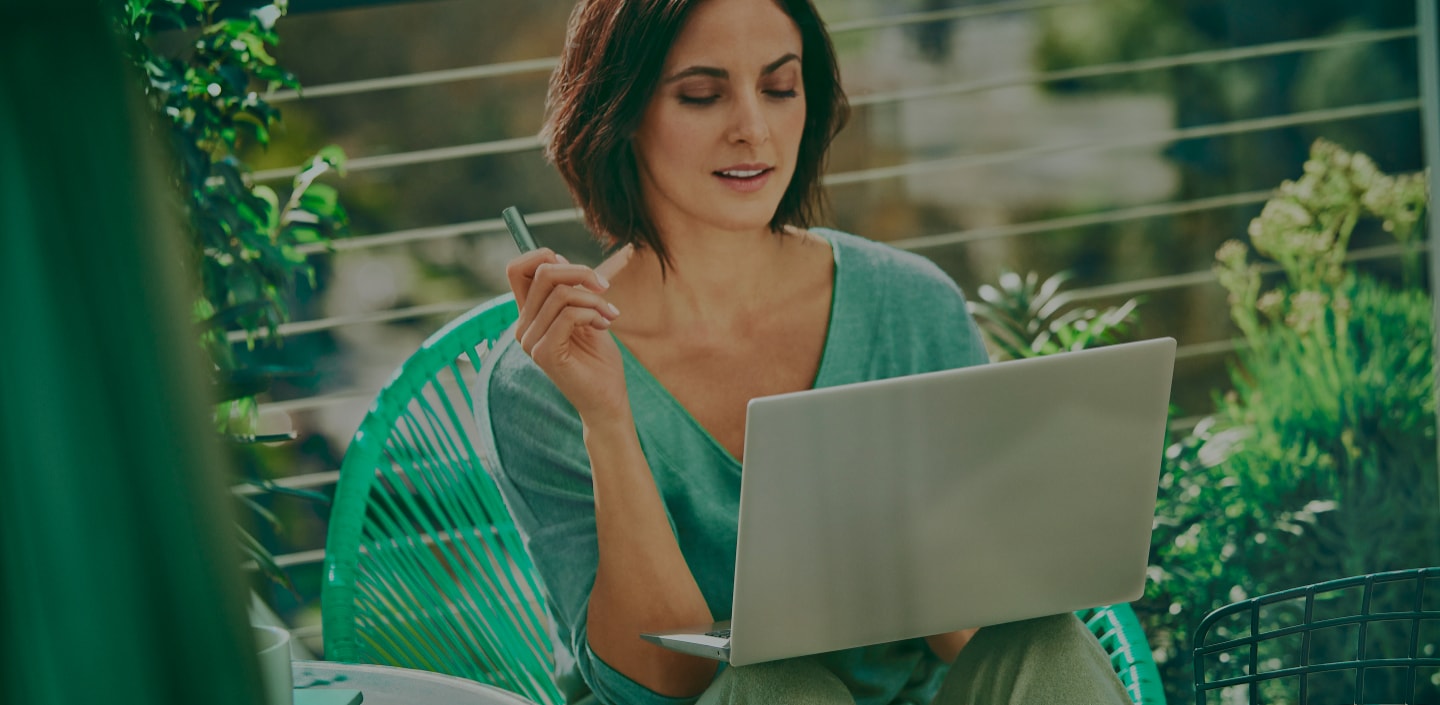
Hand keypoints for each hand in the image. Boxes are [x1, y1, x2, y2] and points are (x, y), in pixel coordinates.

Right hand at [506, 249, 626, 418]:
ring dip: (594, 299)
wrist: (607, 400)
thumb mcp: (586, 314)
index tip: (578, 271)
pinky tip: (604, 325)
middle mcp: (523, 327)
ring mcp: (530, 341)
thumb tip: (558, 257)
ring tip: (610, 315)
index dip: (543, 256)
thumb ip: (571, 289)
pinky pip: (569, 315)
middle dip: (580, 271)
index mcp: (529, 315)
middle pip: (542, 273)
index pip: (517, 270)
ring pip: (561, 293)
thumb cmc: (598, 360)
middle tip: (605, 287)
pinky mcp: (544, 353)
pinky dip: (593, 313)